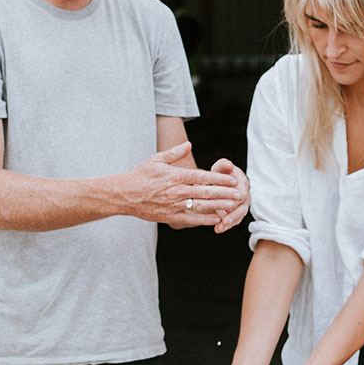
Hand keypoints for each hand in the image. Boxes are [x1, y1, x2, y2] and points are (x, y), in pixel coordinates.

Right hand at [125, 143, 247, 226]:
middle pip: (205, 191)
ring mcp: (174, 205)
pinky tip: (216, 219)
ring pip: (201, 205)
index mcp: (175, 175)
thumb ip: (174, 153)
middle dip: (224, 192)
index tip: (232, 179)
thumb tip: (189, 145)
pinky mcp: (170, 216)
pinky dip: (204, 219)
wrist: (124, 194)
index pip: (202, 176)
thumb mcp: (157, 160)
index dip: (219, 178)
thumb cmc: (140, 175)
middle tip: (239, 193)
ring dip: (218, 205)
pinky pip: (190, 219)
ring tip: (233, 205)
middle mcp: (177, 191)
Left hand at [208, 159, 250, 232]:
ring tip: (219, 228)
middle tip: (224, 222)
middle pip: (241, 209)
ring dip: (229, 223)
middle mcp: (245, 196)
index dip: (235, 201)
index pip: (241, 194)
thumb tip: (227, 164)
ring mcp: (241, 206)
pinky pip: (232, 221)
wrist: (221, 182)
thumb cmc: (221, 173)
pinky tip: (217, 229)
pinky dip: (225, 226)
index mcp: (243, 184)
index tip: (229, 205)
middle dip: (232, 216)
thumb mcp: (221, 167)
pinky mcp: (235, 213)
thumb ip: (224, 165)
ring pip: (237, 217)